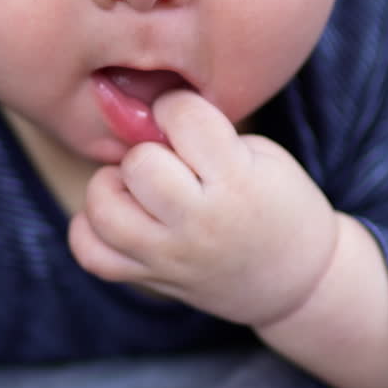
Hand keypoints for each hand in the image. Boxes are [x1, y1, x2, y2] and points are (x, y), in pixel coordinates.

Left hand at [69, 89, 339, 328]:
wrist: (298, 280)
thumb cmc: (280, 206)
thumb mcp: (262, 156)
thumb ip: (207, 135)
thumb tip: (147, 115)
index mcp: (237, 181)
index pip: (183, 117)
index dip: (176, 107)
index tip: (183, 118)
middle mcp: (199, 221)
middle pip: (139, 165)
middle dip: (146, 150)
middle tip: (164, 158)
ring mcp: (171, 255)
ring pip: (104, 211)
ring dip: (111, 187)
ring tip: (136, 186)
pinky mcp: (153, 278)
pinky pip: (92, 256)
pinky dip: (89, 231)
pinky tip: (116, 215)